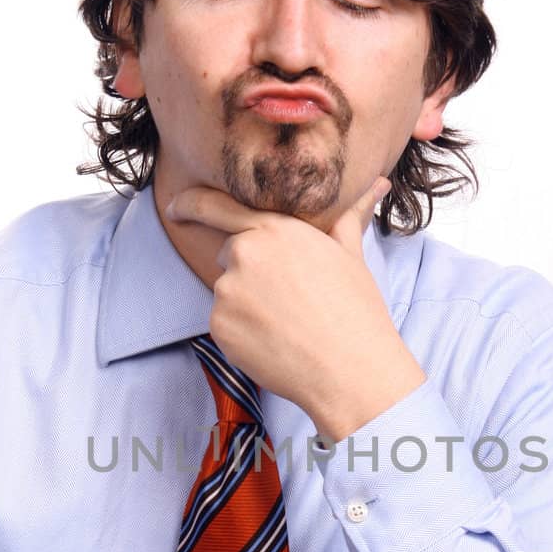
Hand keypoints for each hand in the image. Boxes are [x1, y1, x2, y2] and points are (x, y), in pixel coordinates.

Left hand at [166, 177, 426, 438]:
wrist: (350, 368)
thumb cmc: (356, 312)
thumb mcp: (352, 256)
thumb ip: (348, 218)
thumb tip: (377, 184)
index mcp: (275, 230)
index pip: (216, 207)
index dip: (190, 205)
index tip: (175, 208)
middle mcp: (245, 254)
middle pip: (229, 257)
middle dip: (249, 274)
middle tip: (288, 300)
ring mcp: (228, 291)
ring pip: (228, 295)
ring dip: (248, 307)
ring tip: (288, 325)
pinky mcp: (220, 327)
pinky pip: (225, 326)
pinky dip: (243, 336)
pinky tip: (275, 344)